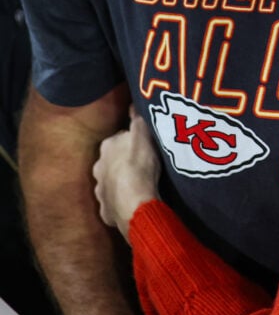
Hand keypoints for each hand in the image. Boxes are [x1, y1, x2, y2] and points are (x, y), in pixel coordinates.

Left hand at [93, 110, 160, 241]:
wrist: (134, 203)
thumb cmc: (139, 164)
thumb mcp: (143, 134)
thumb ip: (137, 118)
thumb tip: (132, 103)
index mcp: (107, 147)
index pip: (119, 139)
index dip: (132, 142)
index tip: (143, 146)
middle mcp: (98, 168)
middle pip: (111, 161)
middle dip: (122, 162)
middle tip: (141, 165)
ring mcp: (100, 191)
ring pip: (110, 183)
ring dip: (120, 183)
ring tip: (138, 185)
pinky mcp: (105, 211)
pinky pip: (113, 204)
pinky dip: (121, 202)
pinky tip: (133, 203)